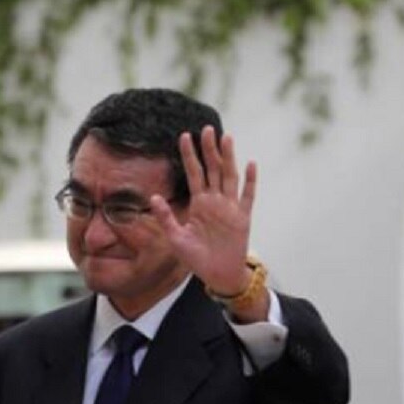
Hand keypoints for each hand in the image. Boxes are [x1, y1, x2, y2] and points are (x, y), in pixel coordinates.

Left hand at [151, 126, 257, 297]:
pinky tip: (250, 164)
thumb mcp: (176, 237)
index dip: (189, 155)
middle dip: (209, 149)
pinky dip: (250, 181)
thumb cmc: (196, 258)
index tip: (183, 136)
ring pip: (229, 176)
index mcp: (198, 204)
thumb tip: (152, 197)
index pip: (193, 173)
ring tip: (226, 138)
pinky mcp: (243, 218)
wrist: (218, 275)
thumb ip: (166, 217)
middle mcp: (215, 201)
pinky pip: (247, 196)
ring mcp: (230, 207)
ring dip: (228, 158)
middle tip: (206, 129)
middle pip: (212, 169)